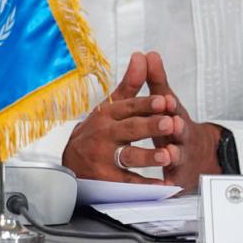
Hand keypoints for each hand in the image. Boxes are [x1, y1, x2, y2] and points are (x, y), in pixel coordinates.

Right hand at [62, 52, 183, 182]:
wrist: (72, 161)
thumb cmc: (97, 131)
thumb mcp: (111, 106)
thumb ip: (130, 84)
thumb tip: (141, 57)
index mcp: (108, 114)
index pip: (129, 107)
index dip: (147, 105)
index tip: (164, 101)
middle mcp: (105, 134)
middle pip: (130, 129)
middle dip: (151, 126)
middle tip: (170, 124)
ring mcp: (105, 157)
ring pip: (128, 155)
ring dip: (148, 156)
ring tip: (167, 155)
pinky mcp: (108, 178)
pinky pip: (128, 182)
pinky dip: (145, 185)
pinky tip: (161, 184)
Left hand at [143, 52, 219, 189]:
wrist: (199, 155)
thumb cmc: (174, 125)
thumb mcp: (166, 103)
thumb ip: (155, 81)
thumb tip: (147, 54)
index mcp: (175, 118)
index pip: (173, 109)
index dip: (170, 104)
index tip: (167, 100)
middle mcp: (181, 138)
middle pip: (180, 132)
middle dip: (176, 127)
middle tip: (172, 124)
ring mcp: (181, 158)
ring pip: (178, 157)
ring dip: (174, 155)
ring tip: (169, 154)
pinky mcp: (178, 178)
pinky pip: (173, 183)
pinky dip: (170, 184)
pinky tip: (165, 186)